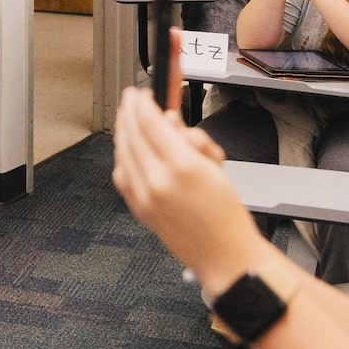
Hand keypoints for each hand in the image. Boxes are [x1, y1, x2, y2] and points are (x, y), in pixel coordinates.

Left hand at [110, 88, 265, 292]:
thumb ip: (191, 141)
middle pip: (132, 134)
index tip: (141, 92)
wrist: (225, 256)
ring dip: (122, 131)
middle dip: (129, 112)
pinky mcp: (137, 208)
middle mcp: (157, 181)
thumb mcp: (216, 167)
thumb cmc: (228, 215)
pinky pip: (121, 174)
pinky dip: (122, 156)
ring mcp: (144, 196)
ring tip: (128, 119)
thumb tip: (169, 122)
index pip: (151, 123)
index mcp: (182, 167)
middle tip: (130, 99)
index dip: (142, 103)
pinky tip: (127, 149)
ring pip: (122, 152)